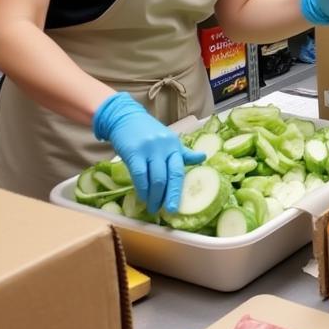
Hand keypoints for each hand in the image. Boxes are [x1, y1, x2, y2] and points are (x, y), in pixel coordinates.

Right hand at [92, 92, 203, 214]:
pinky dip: (142, 189)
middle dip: (170, 196)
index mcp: (175, 145)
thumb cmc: (148, 131)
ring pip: (156, 178)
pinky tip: (143, 197)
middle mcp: (165, 147)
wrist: (125, 117)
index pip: (181, 169)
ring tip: (153, 207)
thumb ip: (182, 152)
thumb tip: (203, 158)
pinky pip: (140, 175)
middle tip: (168, 211)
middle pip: (171, 176)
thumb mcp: (168, 140)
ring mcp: (150, 149)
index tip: (179, 205)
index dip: (180, 189)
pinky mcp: (134, 152)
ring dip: (155, 196)